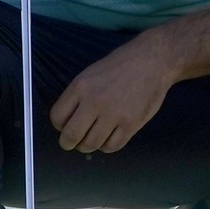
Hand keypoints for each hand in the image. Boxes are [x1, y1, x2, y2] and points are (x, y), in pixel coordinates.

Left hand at [48, 33, 176, 154]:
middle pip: (71, 135)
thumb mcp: (90, 74)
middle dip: (68, 143)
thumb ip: (77, 97)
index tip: (65, 127)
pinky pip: (112, 147)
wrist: (151, 61)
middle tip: (73, 143)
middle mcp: (95, 101)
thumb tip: (66, 122)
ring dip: (88, 146)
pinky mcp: (131, 124)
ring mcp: (114, 114)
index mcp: (80, 87)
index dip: (60, 126)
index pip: (57, 117)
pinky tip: (108, 137)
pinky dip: (107, 146)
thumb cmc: (120, 67)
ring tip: (93, 138)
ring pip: (91, 144)